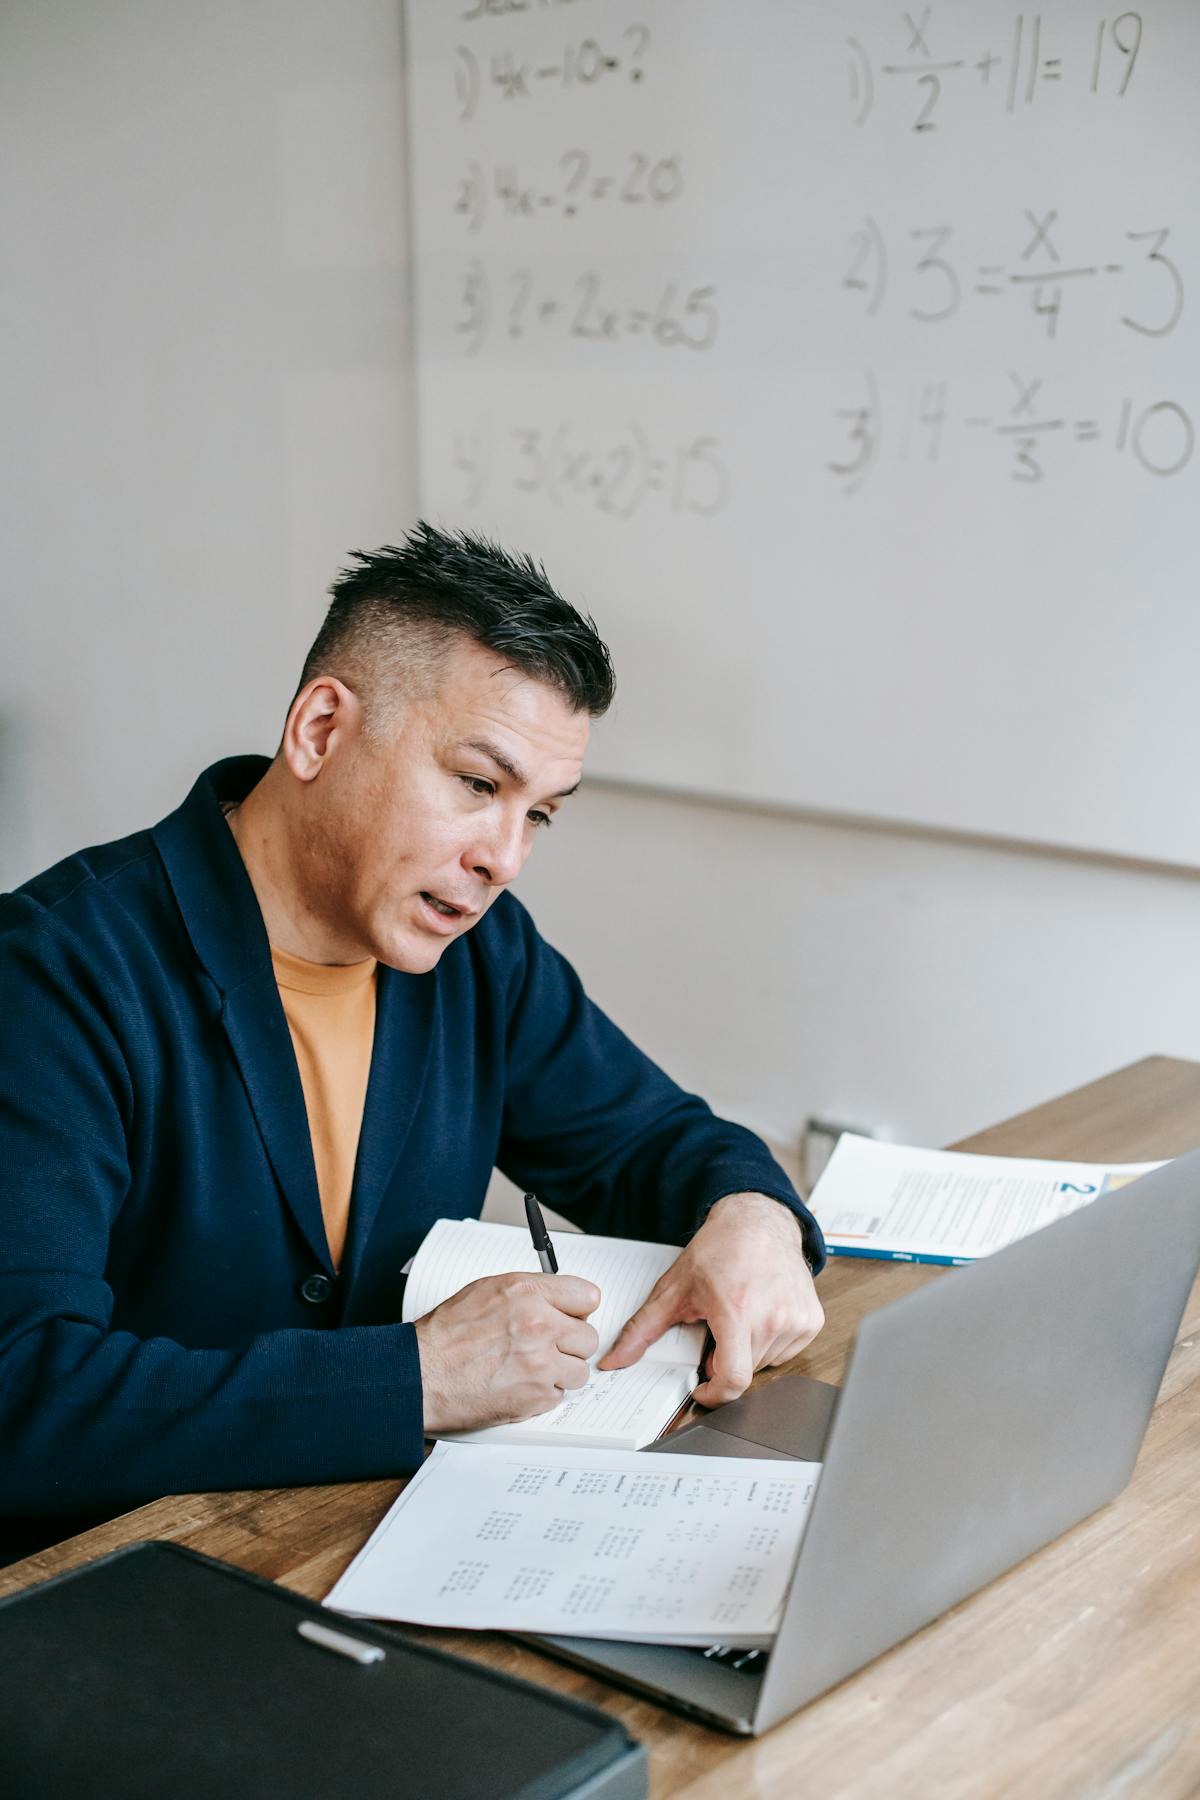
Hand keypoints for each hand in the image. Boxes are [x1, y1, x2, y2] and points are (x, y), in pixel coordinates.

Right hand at [414, 1272, 599, 1433]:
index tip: (573, 1316)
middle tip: (549, 1347)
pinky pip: (559, 1395)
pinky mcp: (535, 1397)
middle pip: (588, 1337)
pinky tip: (519, 1385)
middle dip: (570, 1344)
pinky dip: (543, 1394)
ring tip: (531, 1368)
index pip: (587, 1296)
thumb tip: (558, 1298)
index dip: (579, 1309)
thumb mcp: (487, 1290)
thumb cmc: (446, 1335)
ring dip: (560, 1372)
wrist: (421, 1375)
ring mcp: (540, 1364)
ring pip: (579, 1370)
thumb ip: (529, 1292)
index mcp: (527, 1294)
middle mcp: (538, 1326)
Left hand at [597, 1193, 822, 1406]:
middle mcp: (773, 1317)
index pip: (734, 1379)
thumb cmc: (719, 1250)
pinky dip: (768, 1343)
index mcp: (738, 1311)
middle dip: (724, 1362)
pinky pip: (786, 1352)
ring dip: (746, 1352)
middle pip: (744, 1372)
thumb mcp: (674, 1288)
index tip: (702, 1387)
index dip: (715, 1394)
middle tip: (715, 1330)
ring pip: (765, 1364)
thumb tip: (615, 1359)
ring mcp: (797, 1319)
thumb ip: (642, 1329)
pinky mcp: (812, 1320)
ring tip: (738, 1316)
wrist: (758, 1221)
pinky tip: (759, 1314)